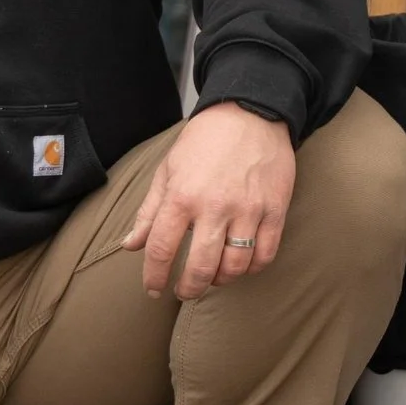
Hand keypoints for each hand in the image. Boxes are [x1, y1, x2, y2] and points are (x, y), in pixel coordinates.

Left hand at [121, 102, 294, 300]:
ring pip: (235, 266)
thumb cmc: (204, 141)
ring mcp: (248, 209)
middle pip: (201, 267)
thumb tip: (130, 244)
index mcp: (182, 195)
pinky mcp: (275, 209)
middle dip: (189, 289)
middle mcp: (215, 206)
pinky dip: (252, 268)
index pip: (161, 249)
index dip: (153, 276)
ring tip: (213, 278)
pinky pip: (265, 254)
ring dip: (221, 281)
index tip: (153, 289)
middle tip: (184, 292)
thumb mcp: (168, 170)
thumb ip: (149, 211)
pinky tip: (241, 265)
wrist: (250, 112)